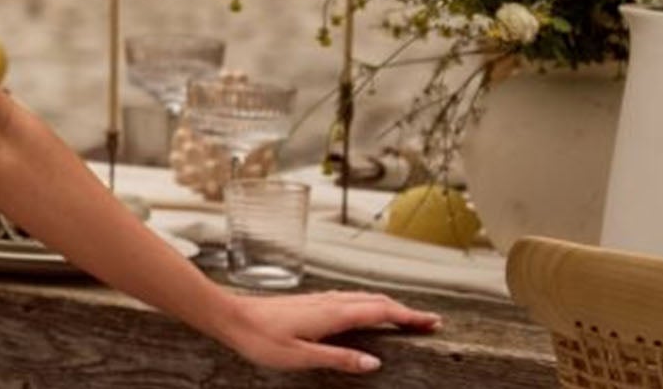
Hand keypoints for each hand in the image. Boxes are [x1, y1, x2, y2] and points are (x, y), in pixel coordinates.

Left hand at [214, 291, 442, 373]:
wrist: (232, 317)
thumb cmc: (260, 337)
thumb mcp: (300, 357)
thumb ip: (338, 359)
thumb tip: (373, 363)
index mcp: (333, 314)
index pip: (381, 312)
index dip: (408, 317)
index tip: (431, 322)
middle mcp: (331, 302)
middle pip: (378, 302)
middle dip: (406, 311)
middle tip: (429, 321)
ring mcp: (321, 300)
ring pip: (365, 298)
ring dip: (389, 305)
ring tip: (405, 316)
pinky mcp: (312, 302)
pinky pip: (351, 299)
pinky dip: (370, 303)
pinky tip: (366, 310)